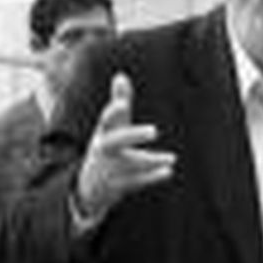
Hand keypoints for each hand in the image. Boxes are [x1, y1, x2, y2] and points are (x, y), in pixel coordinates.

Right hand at [75, 74, 175, 221]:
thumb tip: (121, 75)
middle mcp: (105, 150)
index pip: (106, 120)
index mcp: (104, 133)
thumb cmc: (107, 148)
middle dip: (133, 135)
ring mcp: (110, 169)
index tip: (122, 105)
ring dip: (151, 161)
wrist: (89, 187)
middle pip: (115, 142)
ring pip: (130, 164)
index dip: (113, 112)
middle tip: (155, 131)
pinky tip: (169, 171)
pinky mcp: (118, 186)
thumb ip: (118, 102)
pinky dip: (152, 177)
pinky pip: (135, 182)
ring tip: (172, 158)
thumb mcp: (111, 127)